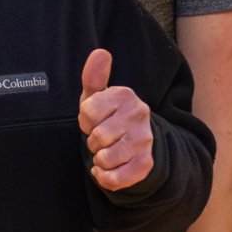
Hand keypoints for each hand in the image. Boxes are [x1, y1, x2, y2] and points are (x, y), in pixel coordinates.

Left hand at [79, 50, 155, 191]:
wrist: (139, 144)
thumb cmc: (109, 117)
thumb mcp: (98, 97)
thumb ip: (94, 77)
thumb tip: (100, 52)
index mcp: (125, 96)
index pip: (87, 111)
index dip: (85, 121)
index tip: (94, 121)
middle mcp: (139, 115)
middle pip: (96, 137)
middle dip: (93, 142)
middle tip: (103, 138)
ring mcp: (144, 141)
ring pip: (104, 158)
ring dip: (100, 160)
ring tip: (108, 151)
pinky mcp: (145, 165)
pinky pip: (114, 178)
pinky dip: (105, 177)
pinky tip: (109, 169)